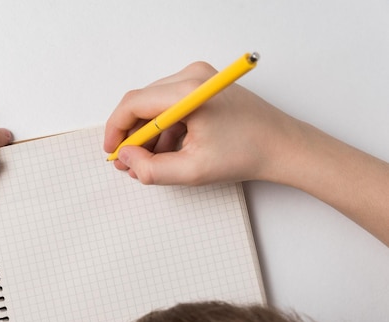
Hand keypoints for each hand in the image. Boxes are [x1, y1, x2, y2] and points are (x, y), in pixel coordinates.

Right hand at [104, 62, 301, 185]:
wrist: (282, 146)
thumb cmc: (247, 153)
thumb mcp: (192, 171)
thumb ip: (151, 169)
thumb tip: (127, 158)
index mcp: (188, 91)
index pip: (133, 104)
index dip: (116, 130)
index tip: (112, 152)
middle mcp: (192, 76)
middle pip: (142, 103)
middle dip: (131, 135)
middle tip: (128, 162)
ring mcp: (198, 78)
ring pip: (154, 106)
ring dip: (147, 135)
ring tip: (148, 162)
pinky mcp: (203, 86)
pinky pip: (169, 106)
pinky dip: (163, 129)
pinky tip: (167, 152)